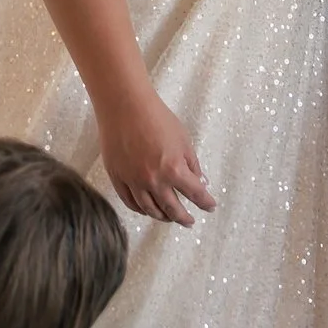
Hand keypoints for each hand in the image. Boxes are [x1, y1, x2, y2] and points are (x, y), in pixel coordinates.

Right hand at [96, 89, 216, 225]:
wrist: (124, 105)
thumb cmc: (156, 117)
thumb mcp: (183, 139)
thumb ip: (192, 164)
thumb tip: (200, 182)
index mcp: (173, 170)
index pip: (195, 194)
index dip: (205, 203)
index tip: (210, 206)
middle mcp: (153, 180)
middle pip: (172, 209)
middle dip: (183, 218)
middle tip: (190, 222)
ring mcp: (133, 181)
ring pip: (150, 209)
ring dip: (162, 217)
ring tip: (169, 218)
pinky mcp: (117, 177)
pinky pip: (130, 201)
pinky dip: (141, 209)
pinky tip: (147, 210)